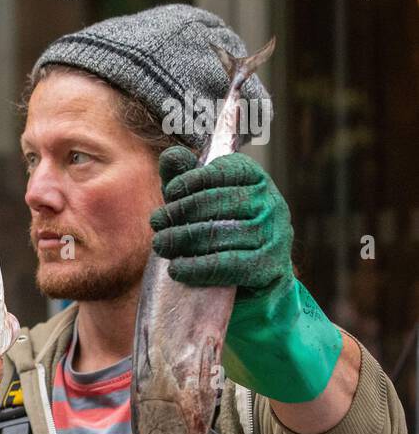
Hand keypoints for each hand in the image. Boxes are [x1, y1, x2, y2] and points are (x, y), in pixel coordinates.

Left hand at [149, 146, 292, 297]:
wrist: (251, 278)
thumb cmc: (219, 229)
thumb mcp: (199, 200)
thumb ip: (184, 176)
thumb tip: (170, 156)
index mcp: (256, 180)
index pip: (223, 171)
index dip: (192, 180)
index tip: (170, 193)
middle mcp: (272, 203)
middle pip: (220, 202)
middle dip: (181, 212)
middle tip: (157, 223)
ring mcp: (275, 235)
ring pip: (222, 233)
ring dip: (183, 239)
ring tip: (160, 244)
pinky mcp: (270, 266)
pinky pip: (229, 264)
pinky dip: (197, 266)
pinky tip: (176, 268)